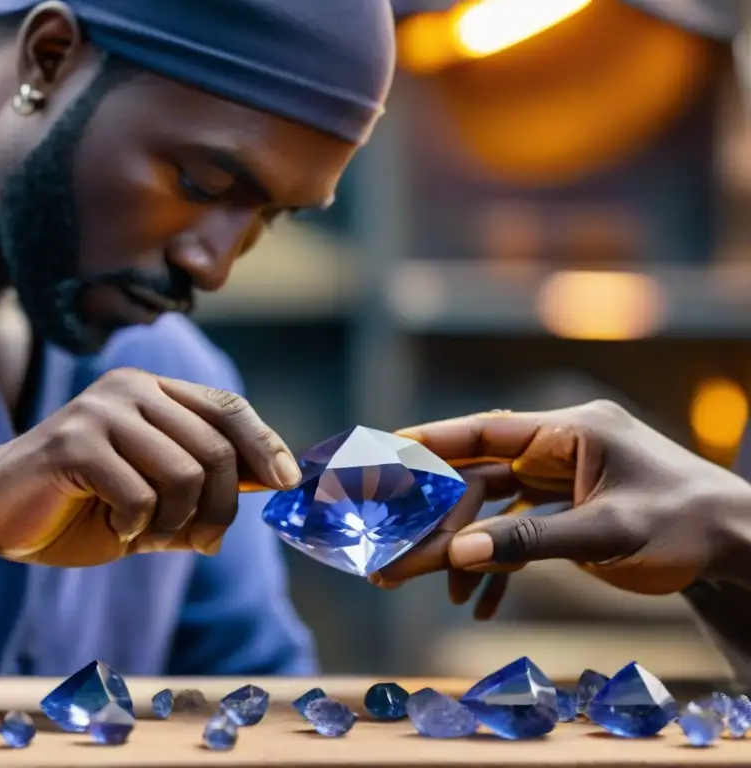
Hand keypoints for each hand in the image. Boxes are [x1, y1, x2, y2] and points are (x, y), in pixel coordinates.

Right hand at [0, 368, 300, 566]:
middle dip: (219, 508)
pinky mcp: (74, 442)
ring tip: (146, 533)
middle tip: (200, 540)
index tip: (286, 482)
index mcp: (151, 391)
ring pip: (184, 474)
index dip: (264, 444)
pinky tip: (114, 527)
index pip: (228, 407)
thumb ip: (206, 485)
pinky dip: (137, 528)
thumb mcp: (156, 496)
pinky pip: (141, 496)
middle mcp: (130, 389)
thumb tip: (274, 481)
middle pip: (214, 449)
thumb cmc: (78, 505)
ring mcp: (100, 411)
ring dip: (175, 523)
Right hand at [372, 400, 750, 618]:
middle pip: (478, 476)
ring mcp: (561, 479)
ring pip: (490, 508)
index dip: (430, 440)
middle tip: (393, 551)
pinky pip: (516, 530)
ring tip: (431, 588)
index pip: (485, 430)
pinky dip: (497, 564)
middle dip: (436, 518)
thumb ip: (529, 541)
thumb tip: (458, 553)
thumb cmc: (685, 528)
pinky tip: (480, 602)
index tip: (382, 448)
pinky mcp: (567, 508)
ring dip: (461, 548)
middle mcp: (559, 449)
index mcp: (570, 433)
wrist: (737, 548)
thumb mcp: (606, 536)